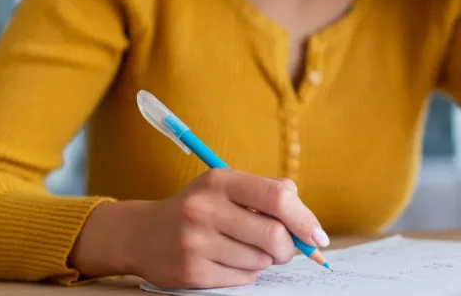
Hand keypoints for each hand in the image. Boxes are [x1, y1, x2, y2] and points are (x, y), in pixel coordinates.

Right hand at [69, 169, 328, 288]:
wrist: (142, 234)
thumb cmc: (200, 208)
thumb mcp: (227, 187)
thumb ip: (269, 195)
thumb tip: (310, 227)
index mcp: (220, 181)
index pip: (277, 197)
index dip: (304, 219)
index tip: (317, 236)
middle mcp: (204, 208)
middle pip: (274, 236)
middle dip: (289, 248)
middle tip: (284, 249)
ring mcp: (195, 241)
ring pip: (260, 261)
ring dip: (264, 259)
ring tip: (244, 248)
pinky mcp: (190, 271)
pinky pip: (242, 278)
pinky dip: (245, 272)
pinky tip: (227, 260)